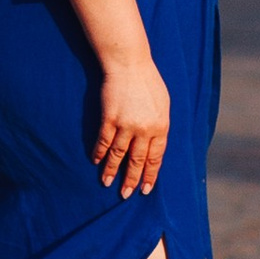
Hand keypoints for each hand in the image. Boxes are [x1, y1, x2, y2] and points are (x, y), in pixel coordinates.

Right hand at [92, 49, 169, 197]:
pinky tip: (96, 161)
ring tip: (107, 183)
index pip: (155, 157)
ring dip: (112, 171)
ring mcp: (126, 125)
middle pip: (137, 160)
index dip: (150, 174)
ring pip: (118, 155)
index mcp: (161, 126)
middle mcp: (144, 129)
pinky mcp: (110, 118)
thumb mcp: (163, 103)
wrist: (129, 63)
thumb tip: (155, 143)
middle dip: (131, 180)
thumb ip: (160, 124)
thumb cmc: (148, 81)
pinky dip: (99, 153)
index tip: (145, 188)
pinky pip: (104, 141)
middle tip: (126, 194)